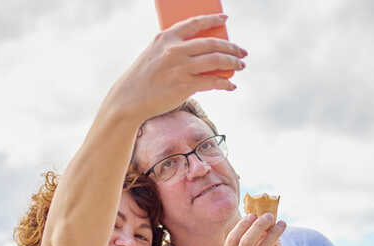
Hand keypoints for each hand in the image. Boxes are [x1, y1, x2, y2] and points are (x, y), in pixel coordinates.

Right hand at [111, 14, 247, 121]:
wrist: (130, 98)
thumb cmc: (144, 76)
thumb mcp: (155, 54)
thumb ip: (175, 49)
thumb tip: (205, 53)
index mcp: (166, 37)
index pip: (195, 23)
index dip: (213, 19)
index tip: (225, 20)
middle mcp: (175, 50)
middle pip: (212, 43)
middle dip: (232, 47)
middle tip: (242, 52)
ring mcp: (181, 68)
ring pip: (216, 61)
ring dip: (233, 63)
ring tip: (241, 65)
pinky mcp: (185, 85)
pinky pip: (213, 82)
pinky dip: (225, 83)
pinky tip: (231, 85)